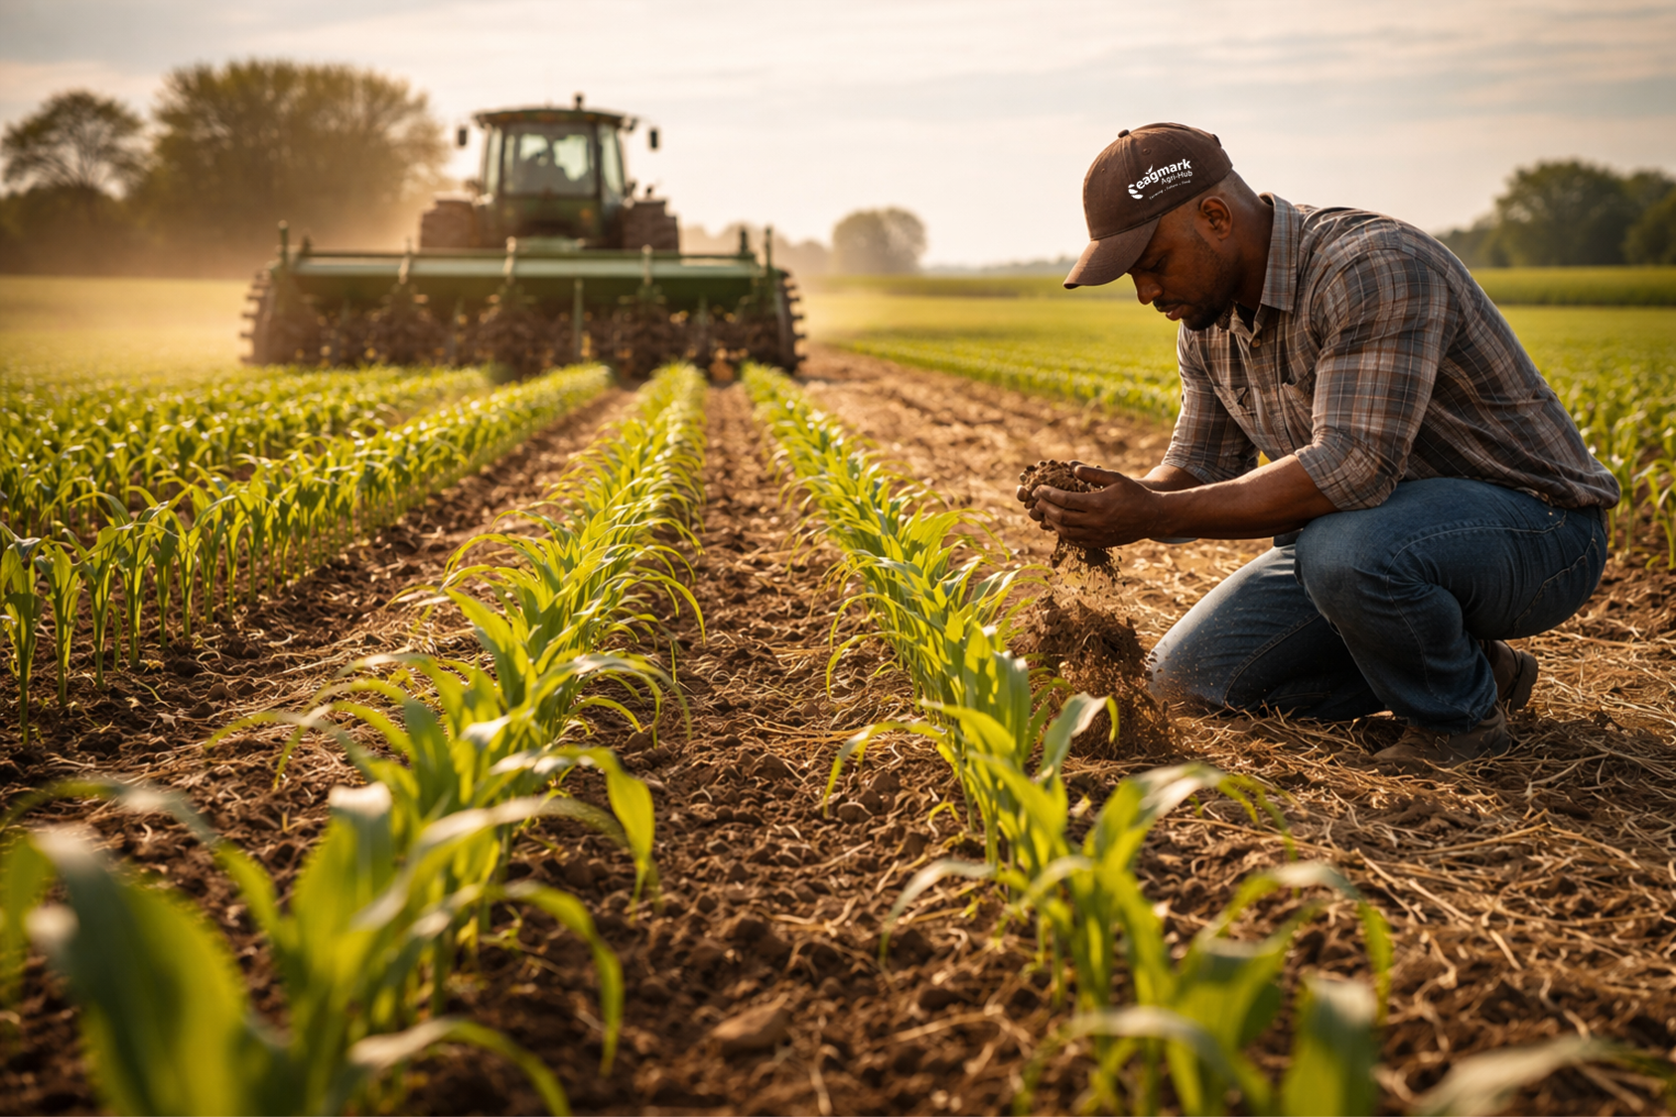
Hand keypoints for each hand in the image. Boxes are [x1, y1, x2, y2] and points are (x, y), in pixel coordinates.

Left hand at [1018, 462, 1164, 547]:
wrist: (1152, 517)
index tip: (1039, 489)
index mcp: (1097, 504)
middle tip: (1037, 501)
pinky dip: (1063, 533)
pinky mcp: (1099, 543)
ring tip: (1045, 512)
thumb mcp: (1115, 478)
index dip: (1048, 495)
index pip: (1064, 500)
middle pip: (1061, 518)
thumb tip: (1071, 468)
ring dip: (1052, 522)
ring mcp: (1097, 535)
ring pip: (1065, 532)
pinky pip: (1075, 541)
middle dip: (1045, 508)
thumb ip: (1092, 474)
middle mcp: (1095, 522)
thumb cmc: (1134, 494)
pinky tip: (1059, 525)